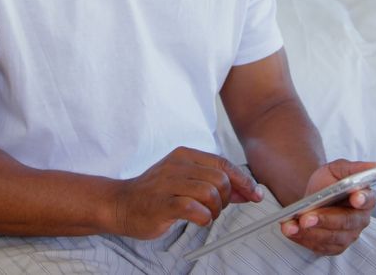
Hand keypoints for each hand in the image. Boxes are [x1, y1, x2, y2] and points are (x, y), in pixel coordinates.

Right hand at [112, 147, 262, 238]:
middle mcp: (177, 165)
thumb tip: (247, 191)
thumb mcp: (185, 181)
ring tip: (206, 215)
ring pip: (210, 193)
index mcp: (185, 156)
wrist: (120, 204)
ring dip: (215, 210)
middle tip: (217, 208)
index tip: (255, 194)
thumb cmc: (155, 194)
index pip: (223, 164)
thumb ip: (214, 184)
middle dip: (227, 199)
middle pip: (220, 179)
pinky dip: (203, 217)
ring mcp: (168, 183)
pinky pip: (195, 209)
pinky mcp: (163, 203)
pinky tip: (198, 219)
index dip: (243, 181)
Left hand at [280, 159, 375, 254]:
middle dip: (325, 219)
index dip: (362, 199)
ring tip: (291, 226)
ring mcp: (348, 235)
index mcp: (365, 198)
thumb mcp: (336, 169)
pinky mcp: (334, 247)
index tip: (355, 197)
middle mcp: (360, 219)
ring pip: (331, 237)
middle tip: (306, 217)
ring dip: (310, 232)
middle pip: (346, 222)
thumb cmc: (328, 183)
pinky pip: (319, 247)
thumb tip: (374, 165)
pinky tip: (291, 231)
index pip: (368, 200)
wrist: (313, 198)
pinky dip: (303, 239)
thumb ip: (352, 168)